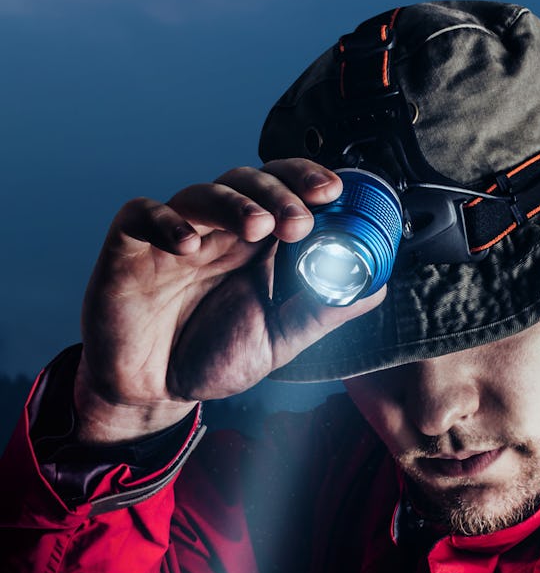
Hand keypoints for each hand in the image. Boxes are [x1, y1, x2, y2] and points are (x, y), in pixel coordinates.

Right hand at [75, 159, 385, 442]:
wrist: (154, 390)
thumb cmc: (214, 357)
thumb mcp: (280, 340)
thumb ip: (322, 311)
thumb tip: (374, 287)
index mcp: (257, 248)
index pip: (285, 194)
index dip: (307, 182)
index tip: (335, 192)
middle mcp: (219, 233)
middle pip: (249, 183)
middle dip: (279, 193)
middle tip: (300, 221)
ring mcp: (176, 234)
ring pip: (203, 193)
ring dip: (234, 203)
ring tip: (259, 228)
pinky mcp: (131, 245)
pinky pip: (144, 214)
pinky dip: (168, 222)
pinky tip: (188, 245)